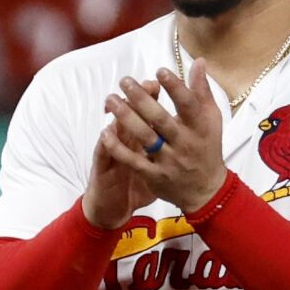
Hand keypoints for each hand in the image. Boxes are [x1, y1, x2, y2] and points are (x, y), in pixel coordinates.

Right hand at [83, 77, 158, 229]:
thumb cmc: (138, 184)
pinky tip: (107, 134)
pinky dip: (107, 144)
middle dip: (139, 98)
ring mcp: (115, 149)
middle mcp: (127, 137)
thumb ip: (166, 147)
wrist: (113, 205)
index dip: (154, 96)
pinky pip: (105, 153)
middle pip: (133, 112)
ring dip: (119, 114)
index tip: (162, 84)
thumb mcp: (154, 166)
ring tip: (120, 100)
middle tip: (145, 85)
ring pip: (116, 127)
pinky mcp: (103, 165)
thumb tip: (186, 129)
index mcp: (142, 136)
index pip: (149, 110)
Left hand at [101, 61, 225, 214]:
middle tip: (124, 81)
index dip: (175, 88)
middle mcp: (184, 144)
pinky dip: (118, 148)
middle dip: (141, 99)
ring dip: (126, 118)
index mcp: (199, 127)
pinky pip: (134, 162)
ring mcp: (169, 161)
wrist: (206, 191)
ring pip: (145, 138)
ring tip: (111, 100)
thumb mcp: (211, 120)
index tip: (159, 71)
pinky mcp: (155, 176)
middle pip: (161, 120)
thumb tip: (198, 61)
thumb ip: (202, 91)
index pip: (188, 105)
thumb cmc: (207, 149)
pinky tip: (106, 133)